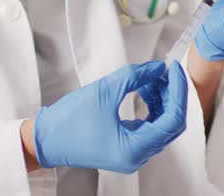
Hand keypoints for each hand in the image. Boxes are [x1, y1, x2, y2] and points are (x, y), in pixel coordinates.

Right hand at [32, 60, 187, 173]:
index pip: (172, 120)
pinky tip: (144, 89)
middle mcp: (138, 156)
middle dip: (170, 94)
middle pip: (170, 124)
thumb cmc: (68, 122)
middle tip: (165, 72)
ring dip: (161, 99)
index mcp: (134, 149)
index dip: (178, 92)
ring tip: (150, 78)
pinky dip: (151, 107)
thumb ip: (135, 77)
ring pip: (162, 124)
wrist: (45, 140)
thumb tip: (158, 68)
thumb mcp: (104, 91)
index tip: (175, 71)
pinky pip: (150, 127)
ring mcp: (133, 153)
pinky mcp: (127, 147)